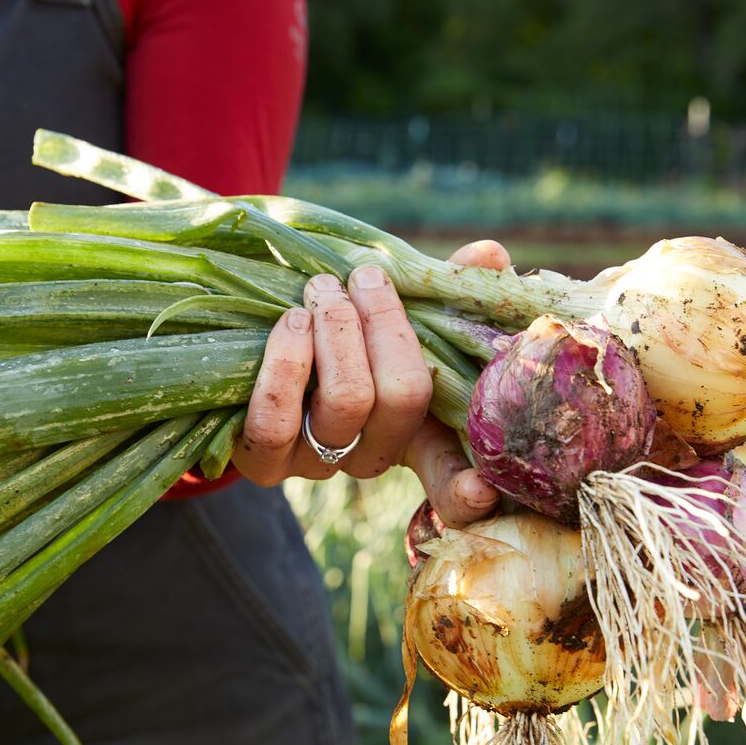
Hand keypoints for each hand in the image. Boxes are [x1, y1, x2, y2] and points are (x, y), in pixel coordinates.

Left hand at [233, 240, 512, 526]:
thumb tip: (490, 254)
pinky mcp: (262, 463)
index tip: (481, 488)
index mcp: (415, 432)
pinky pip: (276, 420)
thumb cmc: (340, 333)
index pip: (450, 477)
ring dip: (338, 330)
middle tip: (362, 277)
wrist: (255, 349)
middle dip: (384, 323)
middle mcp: (370, 457)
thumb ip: (445, 289)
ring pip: (346, 401)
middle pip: (402, 396)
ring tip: (322, 288)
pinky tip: (291, 322)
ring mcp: (316, 464)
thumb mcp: (392, 313)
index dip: (466, 490)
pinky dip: (287, 361)